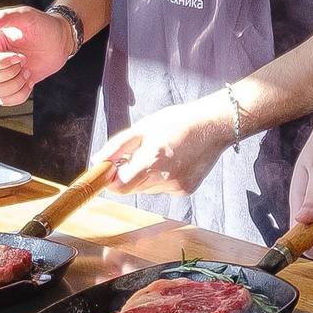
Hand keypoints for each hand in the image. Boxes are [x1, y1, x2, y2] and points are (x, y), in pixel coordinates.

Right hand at [0, 5, 74, 106]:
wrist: (59, 41)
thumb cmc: (42, 25)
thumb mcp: (25, 16)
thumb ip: (3, 17)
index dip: (0, 63)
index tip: (21, 56)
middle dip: (10, 73)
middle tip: (25, 60)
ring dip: (15, 85)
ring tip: (28, 70)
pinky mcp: (9, 86)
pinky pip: (5, 101)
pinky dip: (20, 95)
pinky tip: (29, 80)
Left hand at [96, 96, 233, 196]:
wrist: (213, 125)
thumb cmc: (177, 122)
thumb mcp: (143, 128)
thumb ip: (118, 146)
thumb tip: (99, 161)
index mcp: (152, 160)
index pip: (120, 187)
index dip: (112, 179)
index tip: (112, 169)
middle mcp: (164, 178)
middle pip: (132, 189)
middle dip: (129, 174)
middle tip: (140, 154)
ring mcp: (177, 186)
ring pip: (147, 190)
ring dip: (146, 177)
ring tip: (161, 155)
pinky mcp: (186, 190)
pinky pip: (163, 189)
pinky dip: (162, 178)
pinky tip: (174, 162)